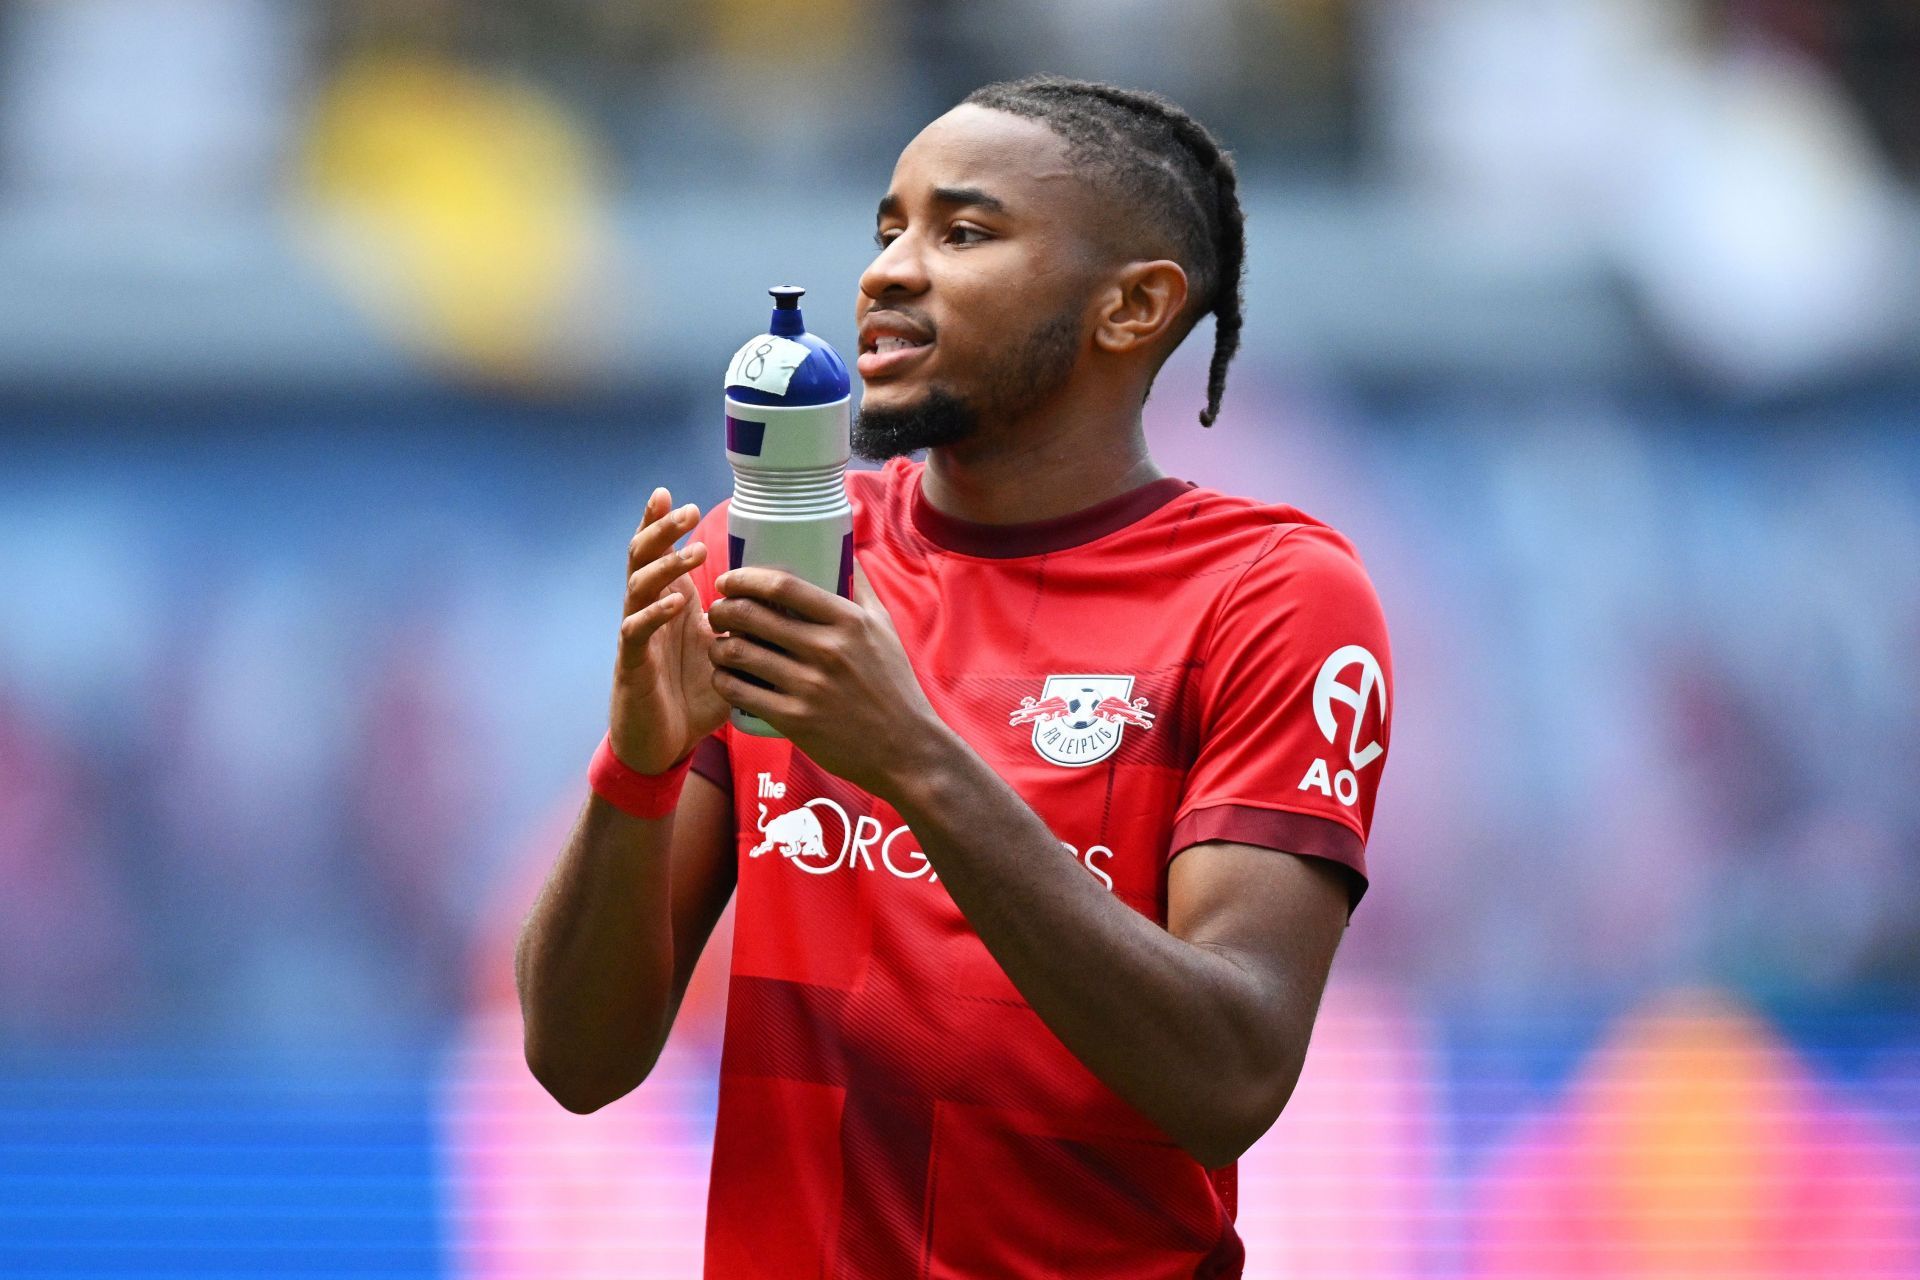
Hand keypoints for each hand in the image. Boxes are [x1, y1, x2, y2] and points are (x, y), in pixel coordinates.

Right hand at [608, 487, 729, 773]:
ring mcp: (637, 636)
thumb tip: (796, 605)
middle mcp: (648, 612)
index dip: (663, 524)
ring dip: (665, 566)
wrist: (664, 745)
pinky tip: (676, 602)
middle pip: (642, 557)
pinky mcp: (631, 665)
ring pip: (637, 587)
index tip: (681, 496)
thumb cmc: (695, 696)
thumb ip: (749, 625)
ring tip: (692, 553)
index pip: (661, 553)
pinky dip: (655, 614)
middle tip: (686, 509)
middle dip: (661, 530)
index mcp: (671, 604)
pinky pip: (636, 631)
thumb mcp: (729, 651)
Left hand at [706, 558, 952, 796]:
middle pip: (751, 615)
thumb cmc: (894, 684)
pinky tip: (725, 678)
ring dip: (717, 646)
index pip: (782, 585)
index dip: (745, 578)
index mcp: (848, 621)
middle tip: (717, 613)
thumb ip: (862, 589)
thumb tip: (845, 550)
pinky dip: (723, 681)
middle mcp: (827, 649)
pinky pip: (740, 692)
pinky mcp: (795, 720)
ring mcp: (809, 686)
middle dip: (721, 609)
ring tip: (719, 646)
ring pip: (737, 653)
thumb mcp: (885, 628)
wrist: (905, 748)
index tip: (729, 580)